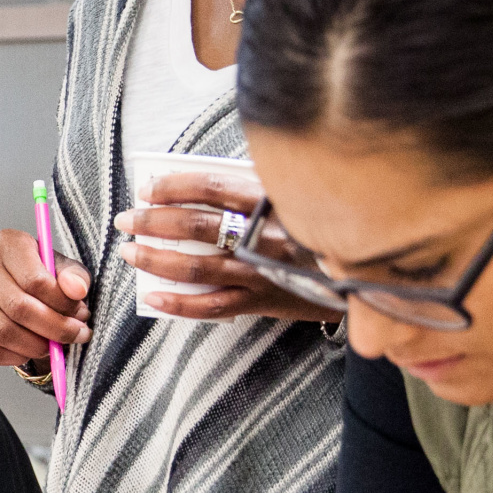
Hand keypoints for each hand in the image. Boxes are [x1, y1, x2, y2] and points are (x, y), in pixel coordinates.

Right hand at [0, 228, 89, 370]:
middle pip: (19, 307)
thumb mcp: (67, 270)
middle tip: (75, 334)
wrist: (26, 291)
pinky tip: (32, 350)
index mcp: (7, 243)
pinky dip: (15, 356)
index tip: (80, 313)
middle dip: (54, 328)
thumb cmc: (46, 277)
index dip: (62, 303)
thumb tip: (76, 289)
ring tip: (55, 344)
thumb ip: (76, 277)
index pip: (35, 280)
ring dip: (36, 345)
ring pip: (3, 331)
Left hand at [116, 163, 341, 326]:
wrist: (365, 274)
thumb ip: (253, 187)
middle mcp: (264, 237)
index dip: (172, 186)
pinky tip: (153, 297)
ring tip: (129, 252)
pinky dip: (177, 304)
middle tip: (127, 219)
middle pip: (194, 226)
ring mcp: (261, 272)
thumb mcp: (295, 195)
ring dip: (154, 259)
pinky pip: (212, 307)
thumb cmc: (321, 226)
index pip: (209, 186)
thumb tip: (192, 186)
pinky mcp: (263, 302)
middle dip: (152, 221)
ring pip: (195, 267)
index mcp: (272, 201)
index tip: (147, 188)